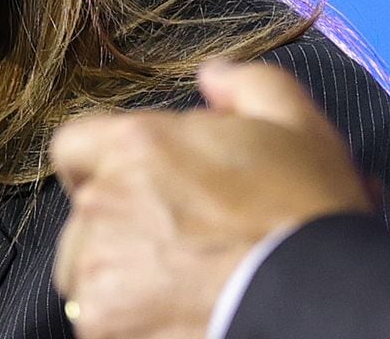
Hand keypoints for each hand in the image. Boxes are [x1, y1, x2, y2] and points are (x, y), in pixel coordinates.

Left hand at [49, 60, 374, 338]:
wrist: (317, 301)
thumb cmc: (305, 215)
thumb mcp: (292, 121)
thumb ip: (242, 83)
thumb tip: (212, 76)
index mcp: (134, 145)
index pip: (73, 145)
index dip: (98, 162)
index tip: (127, 182)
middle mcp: (103, 202)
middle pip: (85, 210)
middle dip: (120, 221)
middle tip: (175, 239)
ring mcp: (99, 266)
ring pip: (86, 266)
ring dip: (119, 271)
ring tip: (176, 280)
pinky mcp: (105, 322)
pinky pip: (99, 315)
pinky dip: (127, 316)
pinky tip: (174, 311)